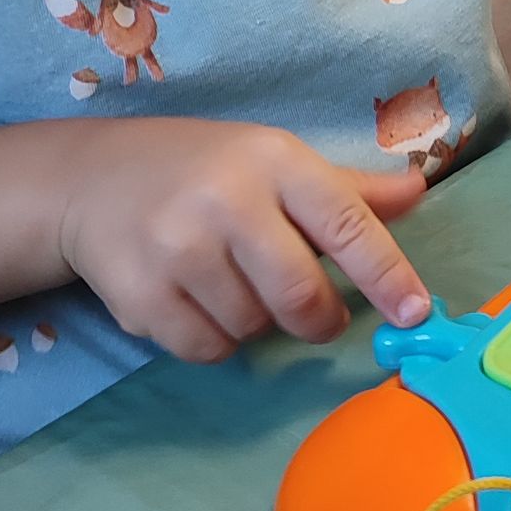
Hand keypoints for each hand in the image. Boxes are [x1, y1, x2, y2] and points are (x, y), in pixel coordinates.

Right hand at [58, 118, 427, 362]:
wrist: (90, 178)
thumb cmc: (203, 169)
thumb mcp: (275, 160)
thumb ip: (346, 190)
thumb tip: (419, 192)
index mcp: (274, 161)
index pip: (345, 223)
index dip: (387, 274)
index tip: (417, 313)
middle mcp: (227, 200)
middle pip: (301, 295)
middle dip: (320, 319)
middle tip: (317, 315)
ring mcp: (178, 249)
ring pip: (254, 328)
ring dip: (257, 322)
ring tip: (232, 282)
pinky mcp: (140, 294)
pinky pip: (208, 349)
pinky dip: (215, 340)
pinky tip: (195, 300)